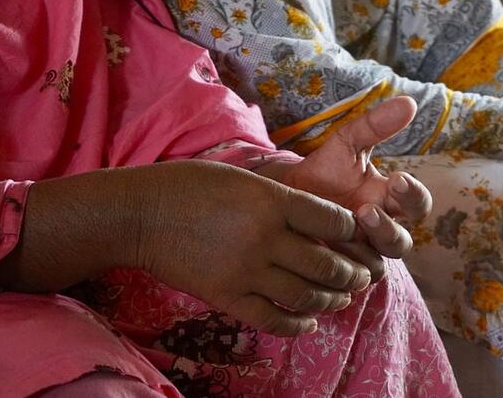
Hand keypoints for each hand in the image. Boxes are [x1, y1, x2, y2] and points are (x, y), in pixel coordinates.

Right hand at [5, 162, 373, 336]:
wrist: (141, 215)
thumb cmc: (190, 186)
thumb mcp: (243, 177)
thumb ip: (281, 197)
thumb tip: (316, 215)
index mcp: (272, 201)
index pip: (333, 220)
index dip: (352, 230)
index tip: (356, 235)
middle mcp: (265, 238)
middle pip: (326, 264)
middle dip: (351, 274)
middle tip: (361, 277)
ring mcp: (245, 271)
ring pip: (305, 296)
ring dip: (332, 300)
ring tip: (343, 298)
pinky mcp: (226, 297)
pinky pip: (272, 320)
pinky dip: (297, 325)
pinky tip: (308, 322)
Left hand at [258, 97, 432, 281]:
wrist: (283, 195)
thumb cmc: (322, 171)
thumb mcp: (346, 144)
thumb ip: (376, 126)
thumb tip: (410, 102)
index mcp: (388, 200)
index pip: (417, 204)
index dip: (414, 195)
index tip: (398, 178)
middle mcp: (379, 231)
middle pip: (402, 244)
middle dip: (388, 229)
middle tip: (365, 210)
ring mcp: (357, 254)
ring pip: (377, 268)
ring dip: (363, 251)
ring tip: (340, 230)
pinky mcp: (335, 272)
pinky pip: (346, 281)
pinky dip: (338, 270)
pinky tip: (320, 250)